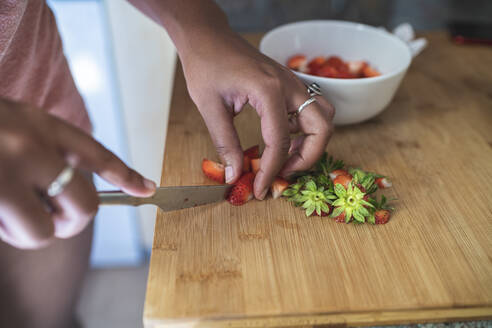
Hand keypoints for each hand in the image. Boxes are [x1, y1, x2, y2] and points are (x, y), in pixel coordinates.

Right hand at [0, 99, 155, 248]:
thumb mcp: (15, 121)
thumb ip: (45, 149)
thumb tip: (70, 194)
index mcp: (41, 125)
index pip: (97, 154)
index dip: (127, 176)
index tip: (148, 189)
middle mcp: (30, 147)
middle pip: (85, 204)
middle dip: (74, 222)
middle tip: (55, 221)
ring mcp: (7, 173)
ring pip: (45, 230)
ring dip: (32, 231)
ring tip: (9, 213)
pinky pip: (13, 234)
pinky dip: (6, 231)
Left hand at [180, 30, 334, 198]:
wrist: (208, 38)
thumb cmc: (206, 65)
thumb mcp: (210, 107)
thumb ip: (225, 144)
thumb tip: (235, 175)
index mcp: (269, 90)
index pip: (281, 141)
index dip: (272, 171)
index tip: (262, 189)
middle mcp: (289, 85)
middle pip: (322, 127)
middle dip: (308, 157)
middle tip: (284, 173)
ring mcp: (292, 83)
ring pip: (323, 117)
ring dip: (312, 143)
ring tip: (286, 158)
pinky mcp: (289, 84)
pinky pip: (311, 110)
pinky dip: (304, 130)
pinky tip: (282, 138)